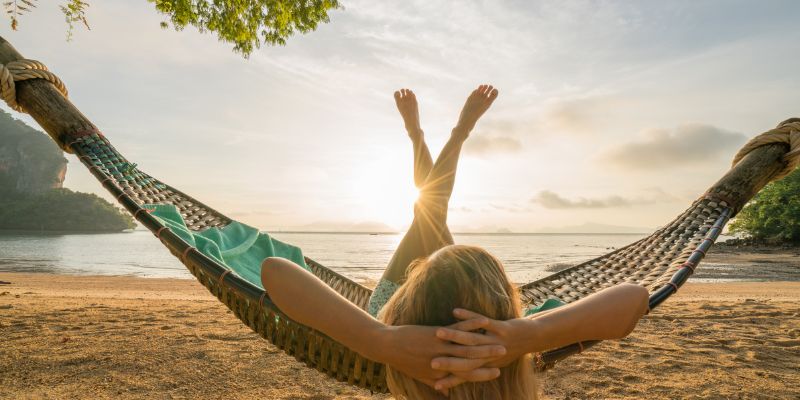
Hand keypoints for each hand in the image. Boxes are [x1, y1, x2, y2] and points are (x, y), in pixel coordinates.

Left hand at [377, 317, 506, 390]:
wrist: (388, 346)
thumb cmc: (403, 361)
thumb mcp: (420, 376)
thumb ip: (435, 382)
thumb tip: (444, 391)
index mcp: (441, 374)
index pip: (467, 375)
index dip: (483, 374)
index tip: (497, 371)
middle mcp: (443, 362)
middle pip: (472, 362)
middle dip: (490, 359)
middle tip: (506, 355)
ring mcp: (441, 348)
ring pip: (468, 347)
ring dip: (486, 344)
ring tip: (501, 342)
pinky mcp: (437, 334)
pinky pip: (458, 329)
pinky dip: (471, 325)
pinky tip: (482, 321)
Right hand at [431, 308, 534, 390]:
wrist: (532, 338)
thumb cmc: (508, 350)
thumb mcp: (493, 363)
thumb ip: (475, 370)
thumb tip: (465, 380)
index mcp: (486, 365)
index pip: (464, 374)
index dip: (449, 378)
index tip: (433, 381)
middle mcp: (490, 356)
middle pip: (465, 359)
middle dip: (447, 360)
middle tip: (430, 361)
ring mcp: (496, 341)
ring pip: (472, 340)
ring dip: (454, 336)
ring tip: (437, 333)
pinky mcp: (502, 328)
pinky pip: (483, 322)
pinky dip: (469, 317)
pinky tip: (454, 311)